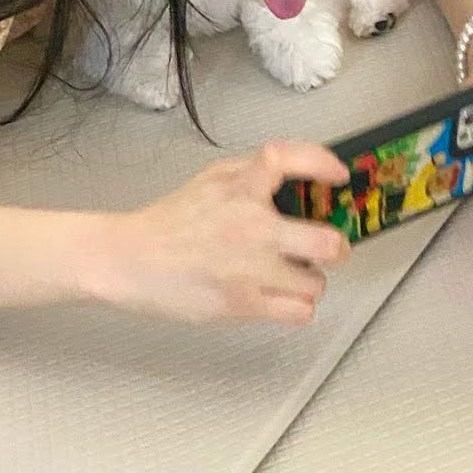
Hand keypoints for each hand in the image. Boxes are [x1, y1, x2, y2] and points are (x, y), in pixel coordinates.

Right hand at [97, 142, 351, 323]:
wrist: (133, 260)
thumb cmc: (173, 220)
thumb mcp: (212, 179)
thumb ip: (253, 174)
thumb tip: (299, 176)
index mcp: (240, 186)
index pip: (290, 160)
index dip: (323, 164)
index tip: (339, 175)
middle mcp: (252, 226)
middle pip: (328, 243)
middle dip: (334, 246)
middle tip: (325, 246)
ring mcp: (251, 269)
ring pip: (317, 283)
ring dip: (308, 280)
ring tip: (288, 274)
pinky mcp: (245, 304)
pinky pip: (300, 312)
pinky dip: (295, 306)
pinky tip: (277, 294)